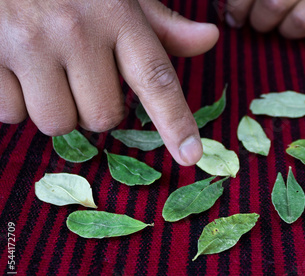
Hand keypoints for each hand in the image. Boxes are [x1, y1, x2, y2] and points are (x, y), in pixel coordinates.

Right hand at [0, 0, 218, 164]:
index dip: (176, 122)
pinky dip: (15, 101)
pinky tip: (14, 67)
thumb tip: (209, 38)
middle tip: (79, 75)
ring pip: (57, 123)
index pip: (156, 79)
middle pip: (102, 118)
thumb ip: (159, 24)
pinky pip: (10, 114)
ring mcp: (28, 42)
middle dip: (93, 107)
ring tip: (44, 69)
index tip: (191, 155)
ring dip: (54, 108)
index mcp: (116, 13)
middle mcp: (76, 30)